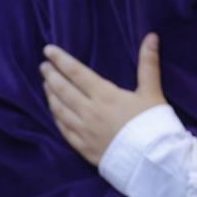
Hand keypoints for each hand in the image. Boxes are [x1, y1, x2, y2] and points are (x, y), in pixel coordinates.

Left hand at [41, 33, 167, 166]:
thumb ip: (148, 64)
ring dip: (50, 95)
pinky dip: (55, 117)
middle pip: (63, 90)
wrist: (152, 159)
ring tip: (45, 84)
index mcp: (105, 95)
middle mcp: (89, 111)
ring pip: (59, 109)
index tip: (48, 50)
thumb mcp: (152, 91)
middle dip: (51, 76)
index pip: (77, 73)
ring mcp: (82, 130)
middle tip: (43, 66)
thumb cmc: (154, 123)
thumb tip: (151, 36)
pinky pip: (62, 129)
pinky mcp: (81, 146)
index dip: (61, 60)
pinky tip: (52, 110)